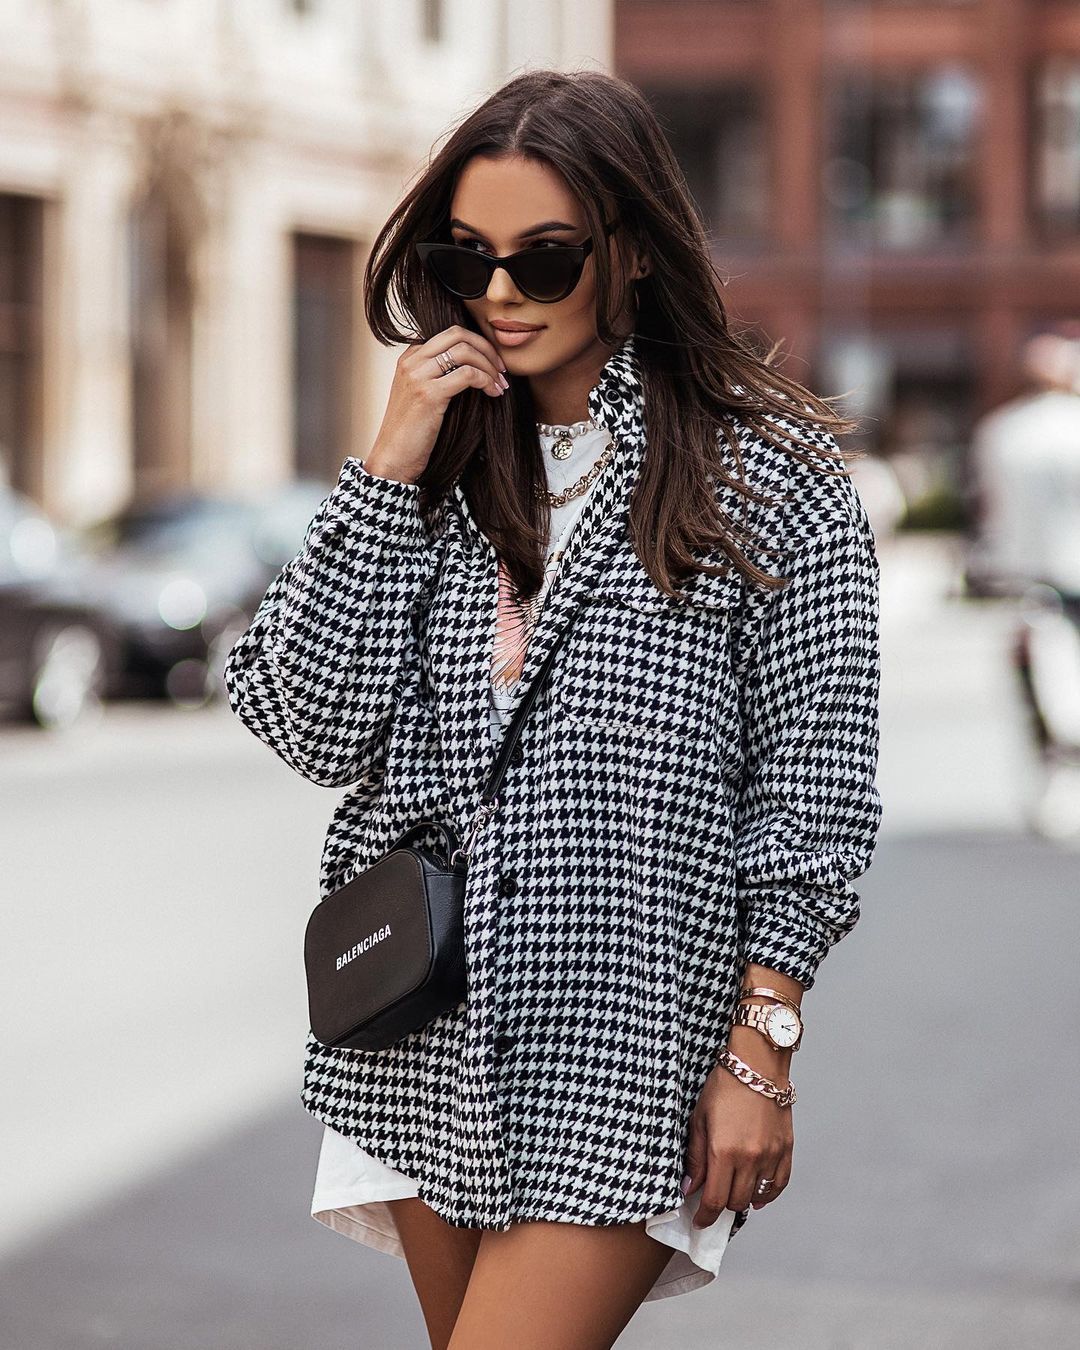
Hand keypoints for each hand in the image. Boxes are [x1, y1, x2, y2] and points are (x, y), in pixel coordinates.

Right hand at [365, 325, 509, 483]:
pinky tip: (493, 394)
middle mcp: (412, 361)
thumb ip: (438, 376)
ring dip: (490, 366)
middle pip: (458, 334)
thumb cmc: (411, 434)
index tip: (493, 363)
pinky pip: (467, 375)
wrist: (393, 458)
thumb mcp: (420, 396)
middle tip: (502, 369)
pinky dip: (486, 381)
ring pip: (465, 351)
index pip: (449, 334)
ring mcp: (418, 376)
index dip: (477, 345)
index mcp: (410, 358)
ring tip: (500, 384)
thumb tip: (473, 368)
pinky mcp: (429, 394)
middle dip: (487, 348)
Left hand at [681, 1059, 793, 1227]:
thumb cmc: (725, 1086)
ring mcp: (770, 1155)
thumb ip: (695, 1158)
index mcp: (724, 1151)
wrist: (756, 1065)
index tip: (700, 1221)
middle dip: (721, 1205)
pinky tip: (757, 1194)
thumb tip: (690, 1187)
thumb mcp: (699, 1119)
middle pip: (735, 1202)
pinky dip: (767, 1194)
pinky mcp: (785, 1149)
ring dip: (742, 1198)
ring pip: (756, 1196)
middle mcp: (749, 1158)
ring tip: (732, 1190)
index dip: (705, 1216)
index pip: (714, 1200)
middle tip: (712, 1197)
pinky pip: (779, 1184)